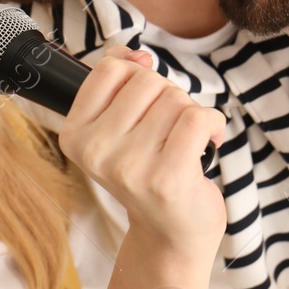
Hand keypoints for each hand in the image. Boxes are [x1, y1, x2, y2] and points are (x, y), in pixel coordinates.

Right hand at [57, 47, 225, 256]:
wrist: (170, 231)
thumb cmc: (148, 171)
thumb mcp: (118, 127)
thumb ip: (120, 82)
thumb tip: (139, 57)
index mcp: (75, 135)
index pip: (109, 70)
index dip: (136, 75)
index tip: (146, 101)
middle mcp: (96, 152)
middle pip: (146, 81)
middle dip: (168, 96)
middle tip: (168, 130)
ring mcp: (130, 167)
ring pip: (175, 98)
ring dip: (190, 113)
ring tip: (185, 142)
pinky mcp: (167, 178)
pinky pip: (198, 118)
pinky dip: (213, 124)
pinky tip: (210, 142)